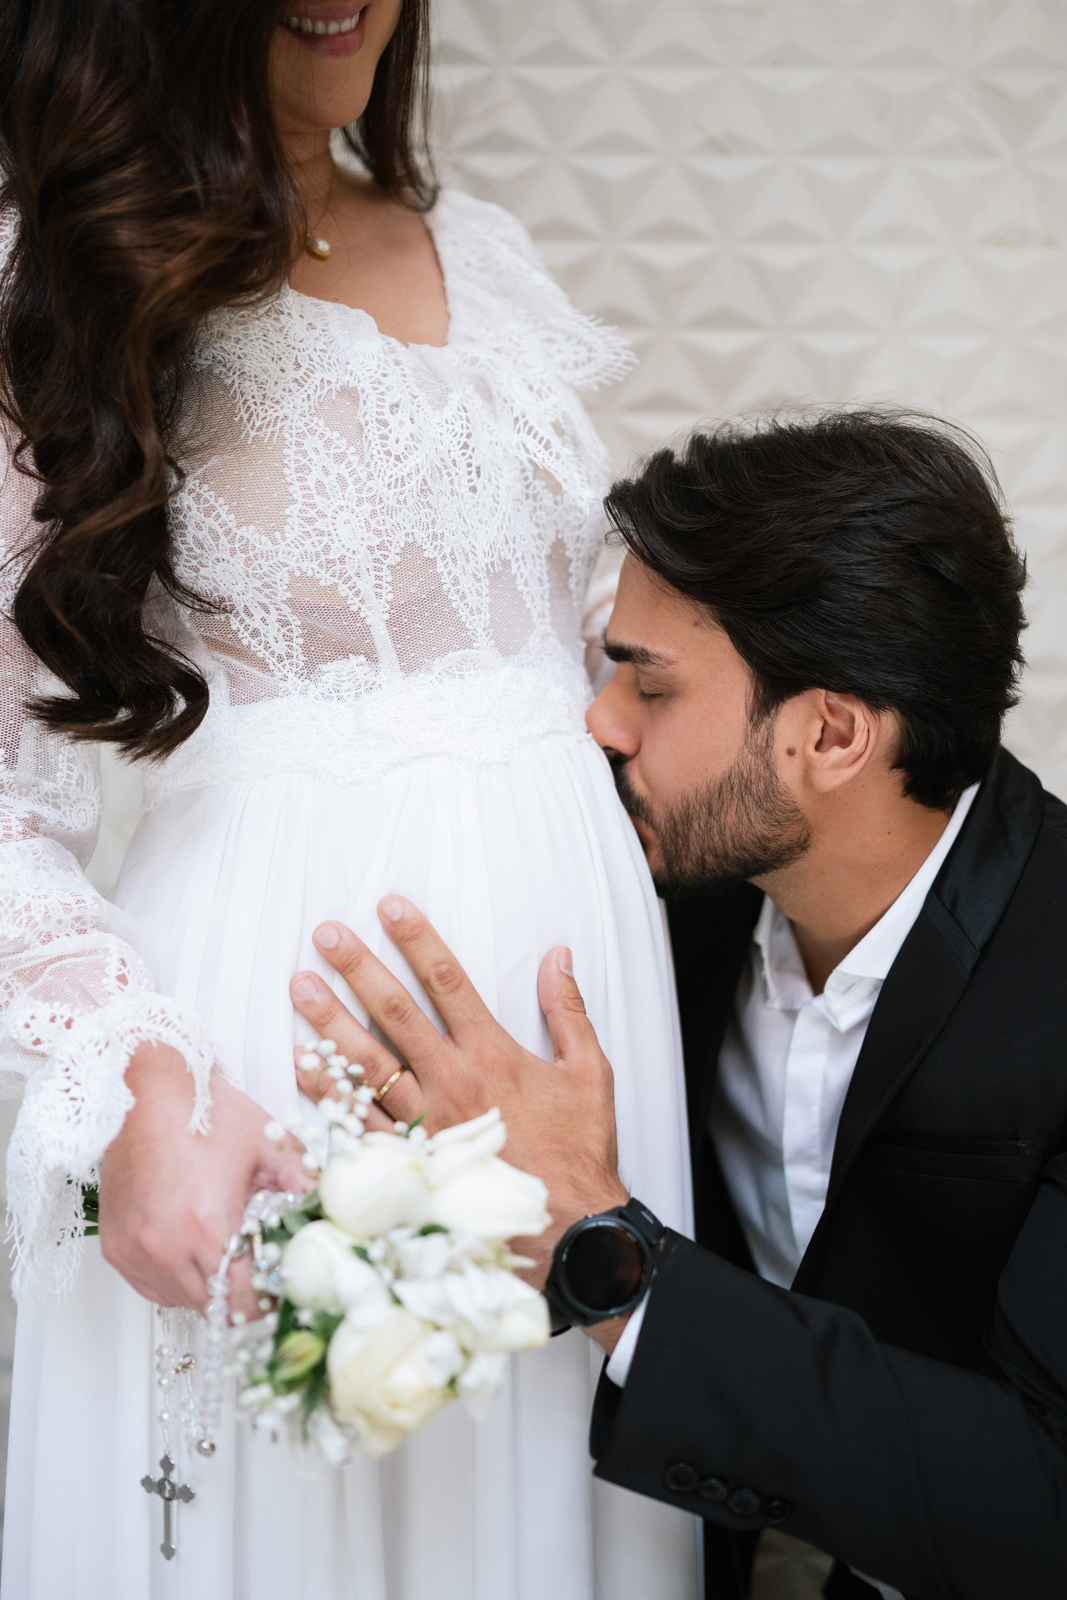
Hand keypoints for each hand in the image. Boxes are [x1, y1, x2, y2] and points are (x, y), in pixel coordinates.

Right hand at [98, 1042, 311, 1317]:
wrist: (143, 1090)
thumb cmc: (205, 1112)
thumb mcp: (269, 1144)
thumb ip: (307, 1185)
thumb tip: (334, 1215)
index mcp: (207, 1225)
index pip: (243, 1302)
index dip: (269, 1301)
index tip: (282, 1286)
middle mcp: (165, 1247)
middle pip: (216, 1310)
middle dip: (244, 1296)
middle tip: (260, 1269)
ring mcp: (136, 1252)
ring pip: (184, 1302)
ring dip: (211, 1288)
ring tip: (226, 1248)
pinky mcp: (116, 1249)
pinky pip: (155, 1287)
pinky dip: (179, 1279)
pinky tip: (194, 1245)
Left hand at [290, 897, 628, 1282]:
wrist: (571, 1235)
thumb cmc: (580, 1155)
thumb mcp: (590, 1074)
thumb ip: (568, 1011)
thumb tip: (558, 956)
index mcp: (494, 1054)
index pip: (448, 981)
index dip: (418, 939)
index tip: (389, 906)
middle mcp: (453, 1081)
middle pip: (396, 1012)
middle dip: (359, 968)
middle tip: (325, 934)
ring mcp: (425, 1123)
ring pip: (368, 1062)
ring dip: (331, 1021)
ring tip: (300, 985)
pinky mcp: (409, 1161)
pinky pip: (358, 1122)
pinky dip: (329, 1093)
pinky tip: (303, 1065)